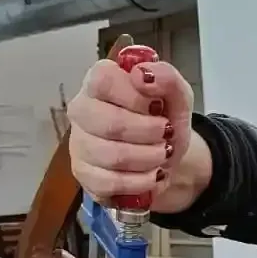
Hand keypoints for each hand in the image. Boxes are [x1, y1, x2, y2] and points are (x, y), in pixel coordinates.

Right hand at [67, 57, 194, 207]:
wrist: (164, 157)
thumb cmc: (163, 120)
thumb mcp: (177, 96)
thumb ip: (167, 77)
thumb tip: (142, 74)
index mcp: (99, 80)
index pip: (104, 81)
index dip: (135, 98)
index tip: (157, 107)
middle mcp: (82, 109)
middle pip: (110, 123)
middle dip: (149, 133)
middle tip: (166, 134)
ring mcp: (78, 143)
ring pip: (113, 156)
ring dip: (148, 158)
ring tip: (162, 154)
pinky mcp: (83, 174)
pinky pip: (110, 182)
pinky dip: (140, 182)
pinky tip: (151, 175)